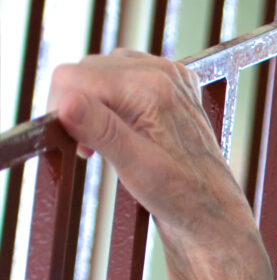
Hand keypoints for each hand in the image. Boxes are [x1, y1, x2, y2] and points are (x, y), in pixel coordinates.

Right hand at [47, 49, 242, 242]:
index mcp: (150, 88)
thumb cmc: (180, 195)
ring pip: (102, 71)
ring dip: (93, 102)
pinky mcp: (171, 85)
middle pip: (86, 70)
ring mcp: (169, 76)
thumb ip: (101, 130)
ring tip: (103, 141)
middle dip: (76, 106)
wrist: (213, 210)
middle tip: (88, 148)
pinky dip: (112, 98)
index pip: (74, 77)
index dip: (60, 107)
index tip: (70, 141)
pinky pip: (124, 75)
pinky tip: (120, 128)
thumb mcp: (135, 167)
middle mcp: (161, 72)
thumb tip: (66, 103)